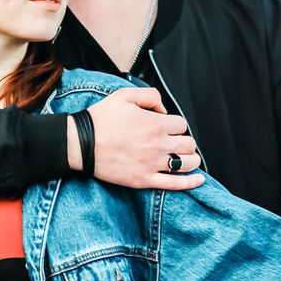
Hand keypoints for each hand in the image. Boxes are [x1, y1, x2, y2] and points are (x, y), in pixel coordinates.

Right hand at [87, 88, 203, 189]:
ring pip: (187, 163)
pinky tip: (199, 180)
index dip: (176, 125)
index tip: (167, 127)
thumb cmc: (101, 118)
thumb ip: (150, 96)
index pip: (182, 125)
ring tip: (187, 158)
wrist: (81, 143)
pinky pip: (175, 184)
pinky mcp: (144, 180)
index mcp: (155, 124)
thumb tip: (164, 109)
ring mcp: (152, 164)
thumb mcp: (125, 95)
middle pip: (188, 144)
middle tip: (176, 143)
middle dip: (185, 142)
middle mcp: (158, 144)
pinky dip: (191, 183)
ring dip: (191, 160)